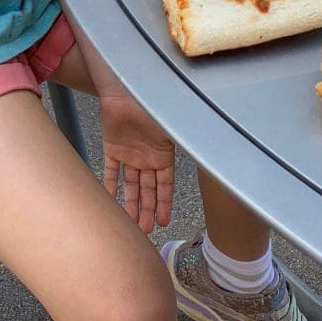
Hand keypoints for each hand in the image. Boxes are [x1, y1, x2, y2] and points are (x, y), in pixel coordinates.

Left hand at [100, 89, 174, 233]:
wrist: (125, 89)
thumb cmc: (152, 104)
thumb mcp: (173, 126)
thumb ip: (187, 139)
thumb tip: (212, 149)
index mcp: (163, 154)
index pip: (165, 185)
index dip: (164, 203)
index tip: (164, 222)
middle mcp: (147, 157)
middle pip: (148, 189)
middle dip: (148, 210)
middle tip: (146, 231)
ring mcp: (129, 154)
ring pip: (131, 186)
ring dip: (131, 204)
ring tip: (131, 225)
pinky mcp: (112, 148)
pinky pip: (110, 172)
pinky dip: (110, 186)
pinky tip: (110, 203)